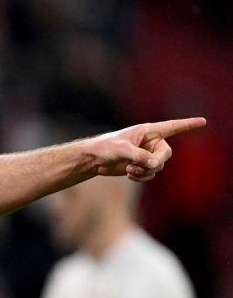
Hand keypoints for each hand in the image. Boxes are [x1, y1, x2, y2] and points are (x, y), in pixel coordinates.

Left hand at [89, 117, 205, 181]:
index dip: (188, 125)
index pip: (172, 127)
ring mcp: (147, 154)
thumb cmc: (105, 147)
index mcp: (148, 131)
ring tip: (130, 169)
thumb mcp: (121, 149)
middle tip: (139, 166)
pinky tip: (130, 174)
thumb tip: (154, 164)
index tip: (203, 121)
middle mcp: (151, 142)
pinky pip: (151, 174)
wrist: (94, 159)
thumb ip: (139, 156)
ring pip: (159, 166)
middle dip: (154, 162)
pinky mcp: (142, 166)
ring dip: (146, 171)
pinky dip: (142, 176)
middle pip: (166, 154)